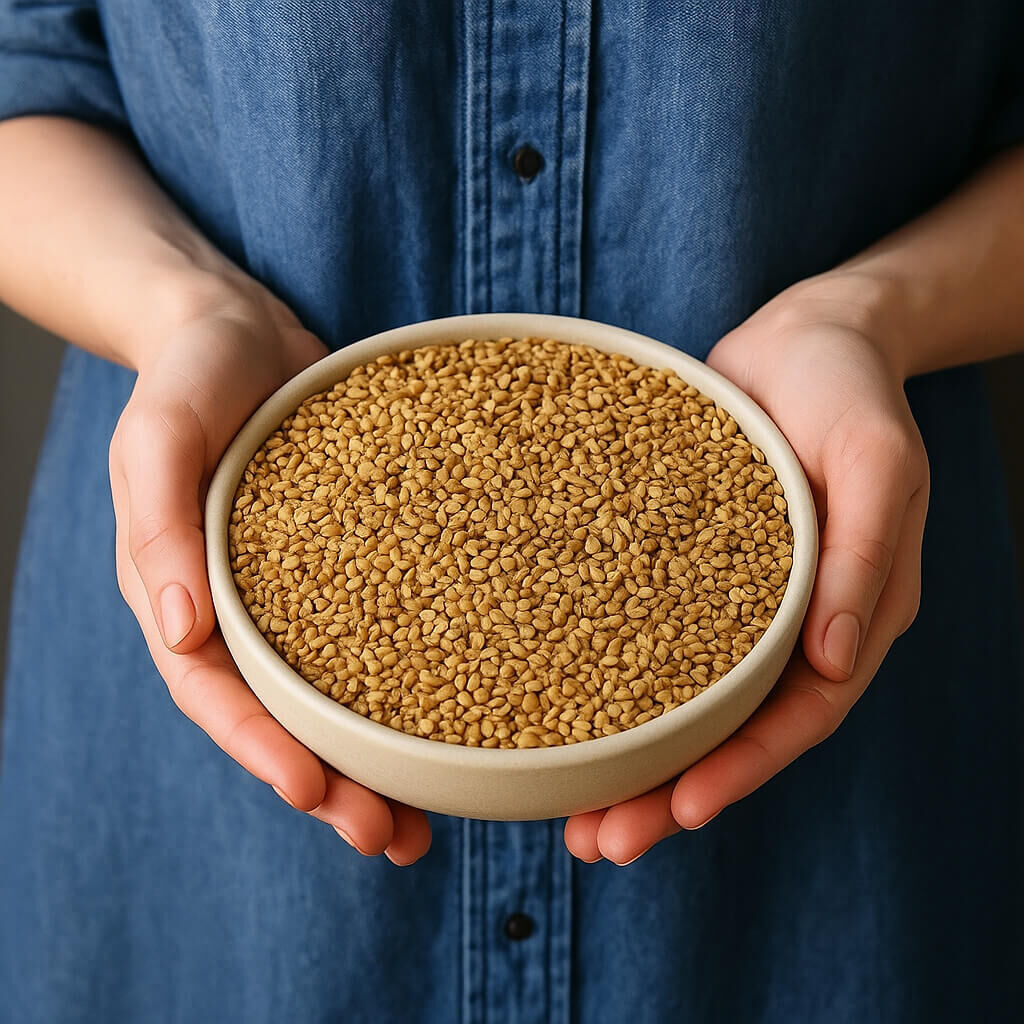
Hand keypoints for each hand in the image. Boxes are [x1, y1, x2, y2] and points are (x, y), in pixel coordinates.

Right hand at [108, 279, 431, 864]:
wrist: (242, 331)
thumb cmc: (190, 376)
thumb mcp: (160, 434)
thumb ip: (159, 523)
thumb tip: (178, 629)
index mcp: (187, 593)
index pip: (217, 693)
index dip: (260, 749)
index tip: (312, 793)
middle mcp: (246, 609)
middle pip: (285, 717)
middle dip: (331, 786)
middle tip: (388, 839)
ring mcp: (303, 594)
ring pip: (337, 695)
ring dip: (376, 762)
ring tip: (426, 821)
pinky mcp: (357, 565)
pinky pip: (385, 635)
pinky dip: (413, 687)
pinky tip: (463, 722)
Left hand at [564, 278, 929, 863]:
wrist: (805, 340)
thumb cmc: (849, 391)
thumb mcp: (876, 459)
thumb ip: (863, 554)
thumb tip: (834, 660)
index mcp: (845, 614)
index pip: (797, 718)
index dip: (742, 770)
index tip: (678, 813)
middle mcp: (787, 623)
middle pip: (730, 731)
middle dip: (669, 793)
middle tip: (601, 842)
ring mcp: (734, 602)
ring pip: (684, 701)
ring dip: (634, 760)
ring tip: (572, 812)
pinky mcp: (686, 570)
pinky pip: (649, 638)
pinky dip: (614, 685)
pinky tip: (562, 712)